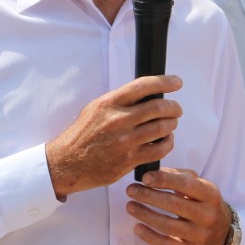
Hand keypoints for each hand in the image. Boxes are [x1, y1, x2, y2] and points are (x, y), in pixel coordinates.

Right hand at [45, 75, 181, 197]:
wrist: (67, 163)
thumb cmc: (82, 135)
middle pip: (159, 107)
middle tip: (176, 109)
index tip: (177, 82)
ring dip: (172, 125)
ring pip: (163, 128)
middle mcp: (118, 120)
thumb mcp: (94, 109)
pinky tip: (165, 142)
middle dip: (174, 107)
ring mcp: (125, 141)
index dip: (165, 82)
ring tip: (170, 124)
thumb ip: (118, 101)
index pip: (143, 86)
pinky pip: (159, 150)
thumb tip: (144, 94)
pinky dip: (168, 144)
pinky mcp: (129, 160)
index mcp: (109, 103)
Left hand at [125, 167, 227, 244]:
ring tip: (130, 206)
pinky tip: (137, 227)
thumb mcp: (198, 185)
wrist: (221, 232)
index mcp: (210, 194)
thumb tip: (151, 175)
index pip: (186, 184)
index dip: (164, 180)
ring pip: (168, 225)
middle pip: (174, 204)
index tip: (144, 178)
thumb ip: (177, 176)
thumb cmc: (202, 202)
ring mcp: (200, 235)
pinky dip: (150, 237)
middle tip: (131, 190)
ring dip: (145, 215)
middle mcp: (208, 215)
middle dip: (149, 196)